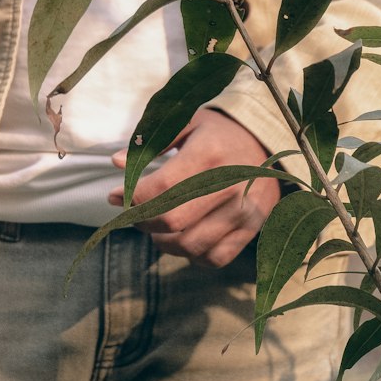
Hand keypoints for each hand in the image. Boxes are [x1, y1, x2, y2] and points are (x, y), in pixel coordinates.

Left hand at [108, 109, 279, 267]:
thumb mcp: (186, 121)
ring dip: (163, 242)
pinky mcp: (251, 228)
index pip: (160, 188)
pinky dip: (192, 255)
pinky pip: (215, 258)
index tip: (113, 196)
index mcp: (208, 154)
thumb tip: (117, 162)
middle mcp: (228, 185)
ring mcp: (242, 211)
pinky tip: (183, 238)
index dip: (130, 197)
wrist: (266, 141)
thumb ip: (152, 142)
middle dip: (143, 222)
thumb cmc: (217, 131)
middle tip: (134, 214)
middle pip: (172, 221)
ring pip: (190, 245)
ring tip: (156, 228)